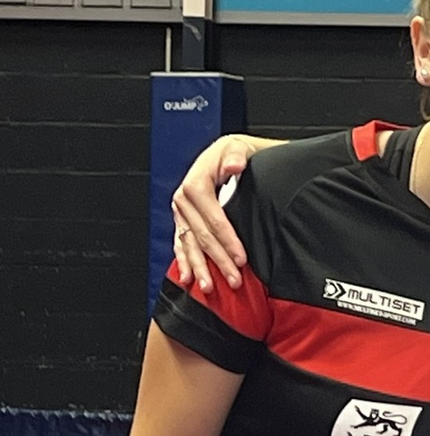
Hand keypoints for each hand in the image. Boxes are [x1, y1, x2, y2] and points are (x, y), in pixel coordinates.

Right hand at [171, 134, 265, 292]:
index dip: (227, 239)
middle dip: (218, 260)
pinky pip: (181, 243)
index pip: (213, 218)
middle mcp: (184, 200)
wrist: (226, 153)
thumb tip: (234, 165)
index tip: (241, 258)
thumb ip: (235, 156)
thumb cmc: (233, 153)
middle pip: (202, 236)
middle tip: (234, 279)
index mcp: (195, 183)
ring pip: (190, 244)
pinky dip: (185, 261)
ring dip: (200, 267)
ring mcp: (181, 212)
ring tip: (209, 286)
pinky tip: (188, 277)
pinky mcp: (183, 220)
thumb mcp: (237, 148)